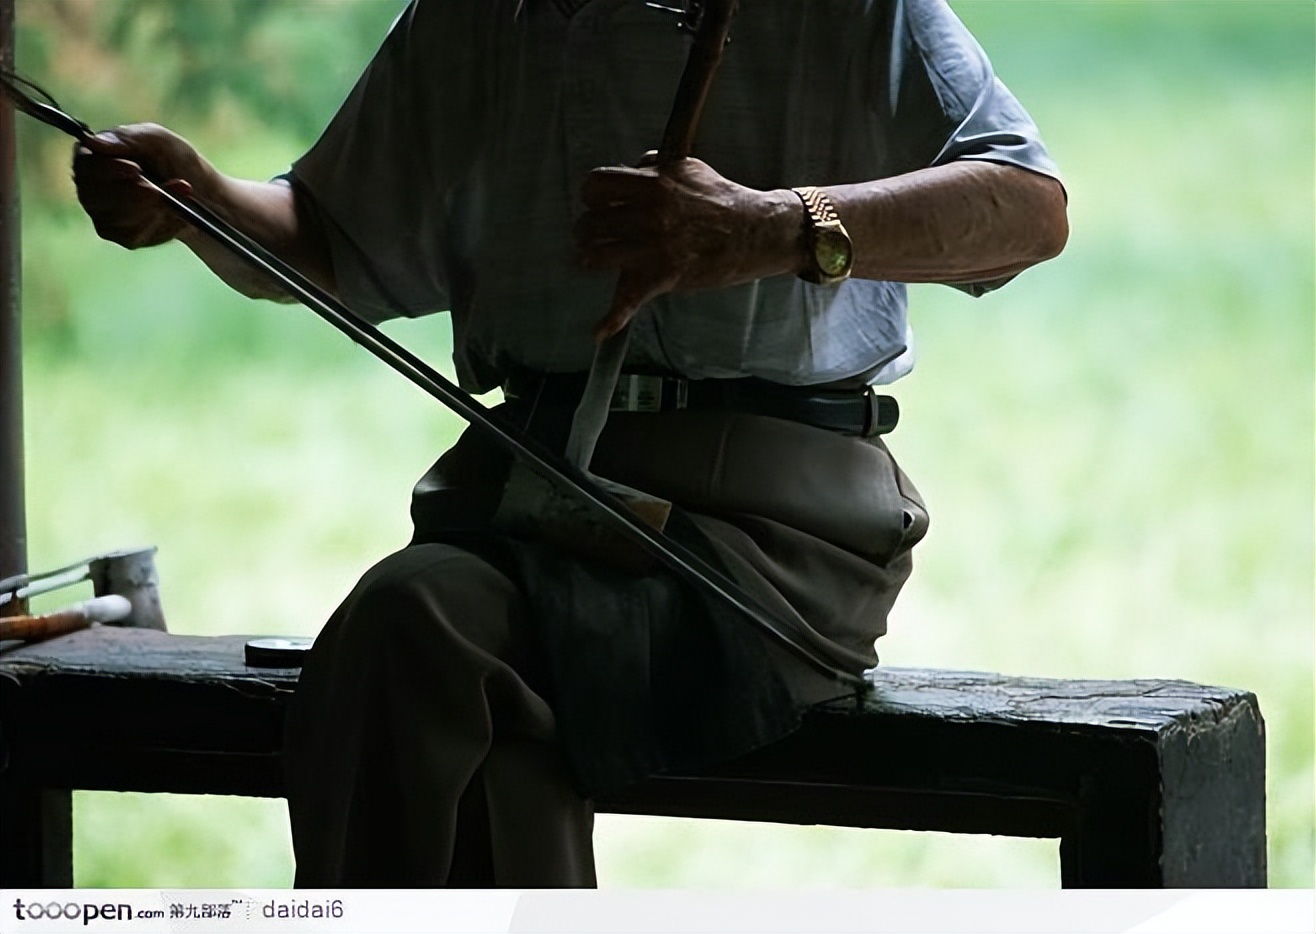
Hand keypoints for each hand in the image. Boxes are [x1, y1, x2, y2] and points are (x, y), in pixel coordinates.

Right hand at [71, 123, 211, 248]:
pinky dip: (160, 225)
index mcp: (94, 156)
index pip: (86, 165)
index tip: (135, 170)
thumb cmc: (174, 160)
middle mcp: (91, 187)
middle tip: (160, 190)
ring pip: (116, 218)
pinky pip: (133, 235)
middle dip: (134, 194)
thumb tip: (91, 142)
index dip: (108, 170)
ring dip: (153, 208)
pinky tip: (175, 214)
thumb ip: (128, 139)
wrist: (202, 193)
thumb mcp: (158, 141)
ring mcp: (104, 214)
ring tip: (180, 195)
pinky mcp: (123, 236)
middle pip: (95, 197)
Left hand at [575, 156, 798, 339]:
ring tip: (594, 259)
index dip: (590, 194)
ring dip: (590, 259)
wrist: (754, 233)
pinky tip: (599, 331)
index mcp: (654, 183)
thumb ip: (656, 167)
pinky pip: (630, 300)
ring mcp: (656, 246)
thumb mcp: (688, 169)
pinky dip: (613, 319)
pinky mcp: (664, 275)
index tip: (594, 202)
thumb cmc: (722, 201)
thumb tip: (633, 168)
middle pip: (591, 222)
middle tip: (592, 235)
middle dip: (587, 230)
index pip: (597, 185)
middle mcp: (651, 213)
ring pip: (597, 255)